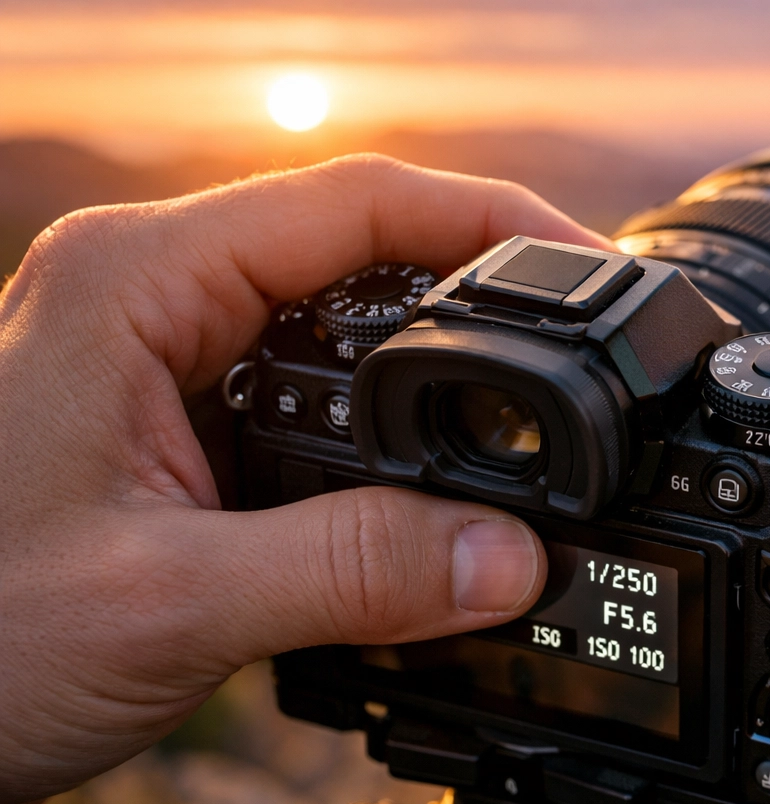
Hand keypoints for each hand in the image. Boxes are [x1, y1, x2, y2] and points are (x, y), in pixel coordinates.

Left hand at [0, 155, 612, 803]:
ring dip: (446, 363)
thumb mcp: (167, 604)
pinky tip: (450, 471)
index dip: (496, 224)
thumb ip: (352, 573)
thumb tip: (515, 560)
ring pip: (349, 325)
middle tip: (591, 343)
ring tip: (543, 402)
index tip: (596, 273)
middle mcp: (156, 294)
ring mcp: (169, 357)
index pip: (357, 200)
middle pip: (366, 249)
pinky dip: (401, 427)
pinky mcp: (184, 422)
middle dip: (488, 292)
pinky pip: (324, 395)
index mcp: (139, 281)